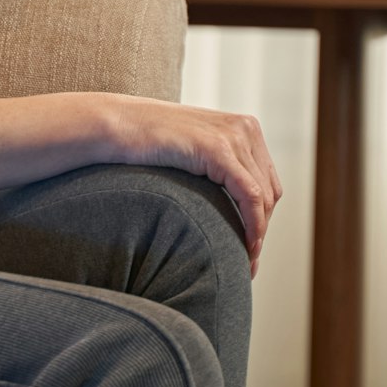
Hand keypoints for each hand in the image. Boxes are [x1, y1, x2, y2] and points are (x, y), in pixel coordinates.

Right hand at [108, 96, 282, 277]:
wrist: (117, 124)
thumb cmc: (146, 142)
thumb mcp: (193, 151)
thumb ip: (215, 166)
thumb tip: (227, 205)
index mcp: (243, 127)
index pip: (266, 181)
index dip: (262, 218)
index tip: (250, 248)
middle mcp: (245, 128)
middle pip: (269, 191)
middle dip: (261, 229)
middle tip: (248, 263)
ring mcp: (234, 136)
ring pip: (263, 197)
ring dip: (258, 234)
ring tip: (244, 262)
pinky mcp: (219, 149)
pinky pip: (250, 195)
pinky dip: (253, 225)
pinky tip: (246, 246)